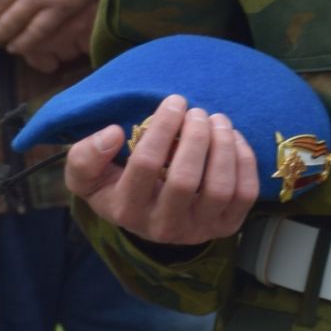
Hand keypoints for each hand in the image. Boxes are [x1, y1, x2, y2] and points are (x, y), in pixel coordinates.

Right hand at [64, 94, 259, 249]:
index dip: (162, 128)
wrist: (147, 217)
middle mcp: (163, 227)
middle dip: (195, 137)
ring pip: (220, 188)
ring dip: (223, 146)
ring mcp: (198, 229)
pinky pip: (244, 194)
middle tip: (197, 111)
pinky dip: (244, 161)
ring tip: (217, 120)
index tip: (174, 102)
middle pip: (185, 179)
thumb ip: (86, 157)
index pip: (146, 165)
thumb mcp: (87, 176)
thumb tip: (114, 134)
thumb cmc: (116, 186)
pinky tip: (233, 139)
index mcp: (127, 210)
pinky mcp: (226, 225)